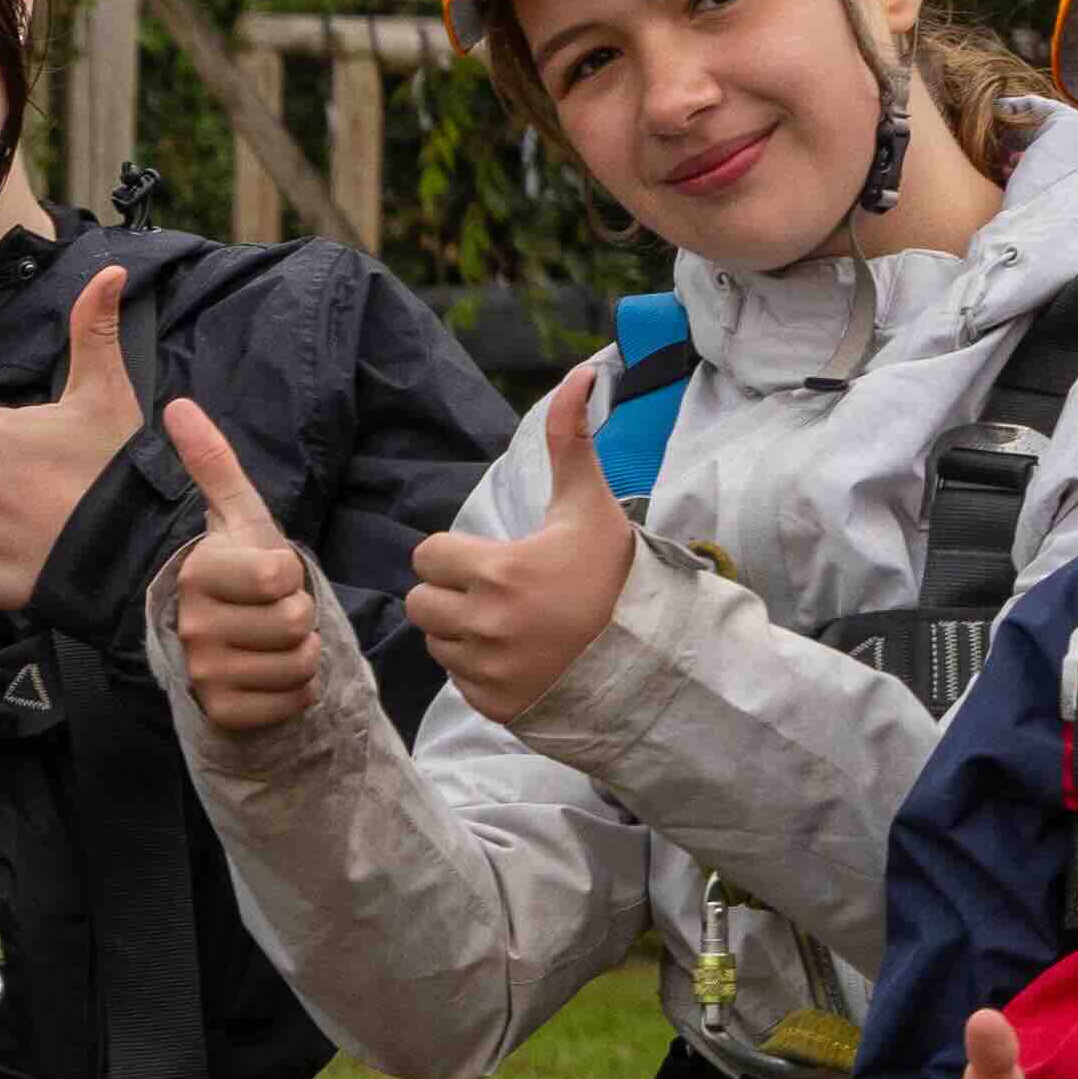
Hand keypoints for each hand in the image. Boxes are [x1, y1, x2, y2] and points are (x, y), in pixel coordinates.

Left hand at [0, 261, 149, 617]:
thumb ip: (94, 331)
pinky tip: (32, 560)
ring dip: (0, 527)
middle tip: (54, 495)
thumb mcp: (106, 394)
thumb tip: (111, 272)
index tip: (48, 458)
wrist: (134, 549)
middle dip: (4, 484)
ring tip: (48, 528)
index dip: (13, 444)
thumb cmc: (117, 468)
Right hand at [161, 401, 333, 739]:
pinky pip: (290, 701)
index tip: (269, 576)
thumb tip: (178, 406)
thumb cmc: (236, 571)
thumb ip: (212, 462)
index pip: (281, 576)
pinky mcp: (221, 710)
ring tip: (272, 641)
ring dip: (300, 655)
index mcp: (200, 572)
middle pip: (294, 623)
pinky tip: (270, 673)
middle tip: (272, 611)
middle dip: (299, 617)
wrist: (212, 637)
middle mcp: (194, 625)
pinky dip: (294, 691)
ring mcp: (205, 671)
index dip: (291, 575)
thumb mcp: (235, 515)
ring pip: (297, 665)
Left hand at [409, 354, 642, 726]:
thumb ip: (570, 441)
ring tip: (513, 625)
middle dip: (450, 593)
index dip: (454, 554)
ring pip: (436, 643)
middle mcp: (483, 625)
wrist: (656, 656)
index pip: (427, 556)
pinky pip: (459, 682)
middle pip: (422, 602)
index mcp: (497, 573)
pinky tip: (521, 658)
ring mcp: (487, 671)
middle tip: (498, 592)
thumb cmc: (615, 575)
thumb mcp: (589, 506)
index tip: (492, 559)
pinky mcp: (494, 707)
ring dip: (461, 632)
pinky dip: (480, 671)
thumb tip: (581, 371)